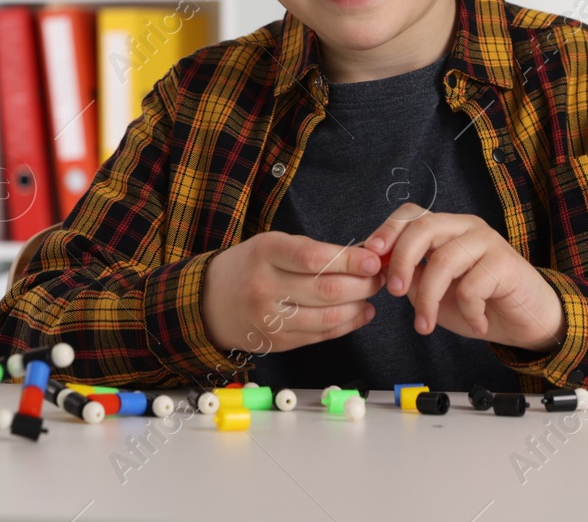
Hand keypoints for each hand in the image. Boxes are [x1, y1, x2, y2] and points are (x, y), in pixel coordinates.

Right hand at [202, 232, 384, 355]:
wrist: (209, 301)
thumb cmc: (249, 265)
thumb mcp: (270, 244)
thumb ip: (310, 250)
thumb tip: (361, 256)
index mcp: (264, 254)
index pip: (313, 258)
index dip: (348, 260)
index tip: (372, 259)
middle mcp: (265, 287)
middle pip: (326, 290)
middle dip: (362, 284)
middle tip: (379, 277)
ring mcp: (270, 319)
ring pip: (327, 317)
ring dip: (358, 306)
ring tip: (372, 295)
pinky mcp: (277, 343)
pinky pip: (321, 335)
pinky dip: (347, 325)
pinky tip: (361, 313)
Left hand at [364, 204, 565, 352]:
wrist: (526, 322)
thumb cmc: (478, 304)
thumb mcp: (434, 294)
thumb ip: (411, 279)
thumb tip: (383, 270)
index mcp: (445, 229)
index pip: (412, 214)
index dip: (388, 229)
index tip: (371, 255)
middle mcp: (465, 228)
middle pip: (424, 228)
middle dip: (402, 259)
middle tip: (395, 291)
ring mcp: (487, 241)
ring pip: (443, 261)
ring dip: (428, 300)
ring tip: (425, 326)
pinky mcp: (505, 262)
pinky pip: (471, 287)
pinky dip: (468, 313)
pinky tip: (478, 323)